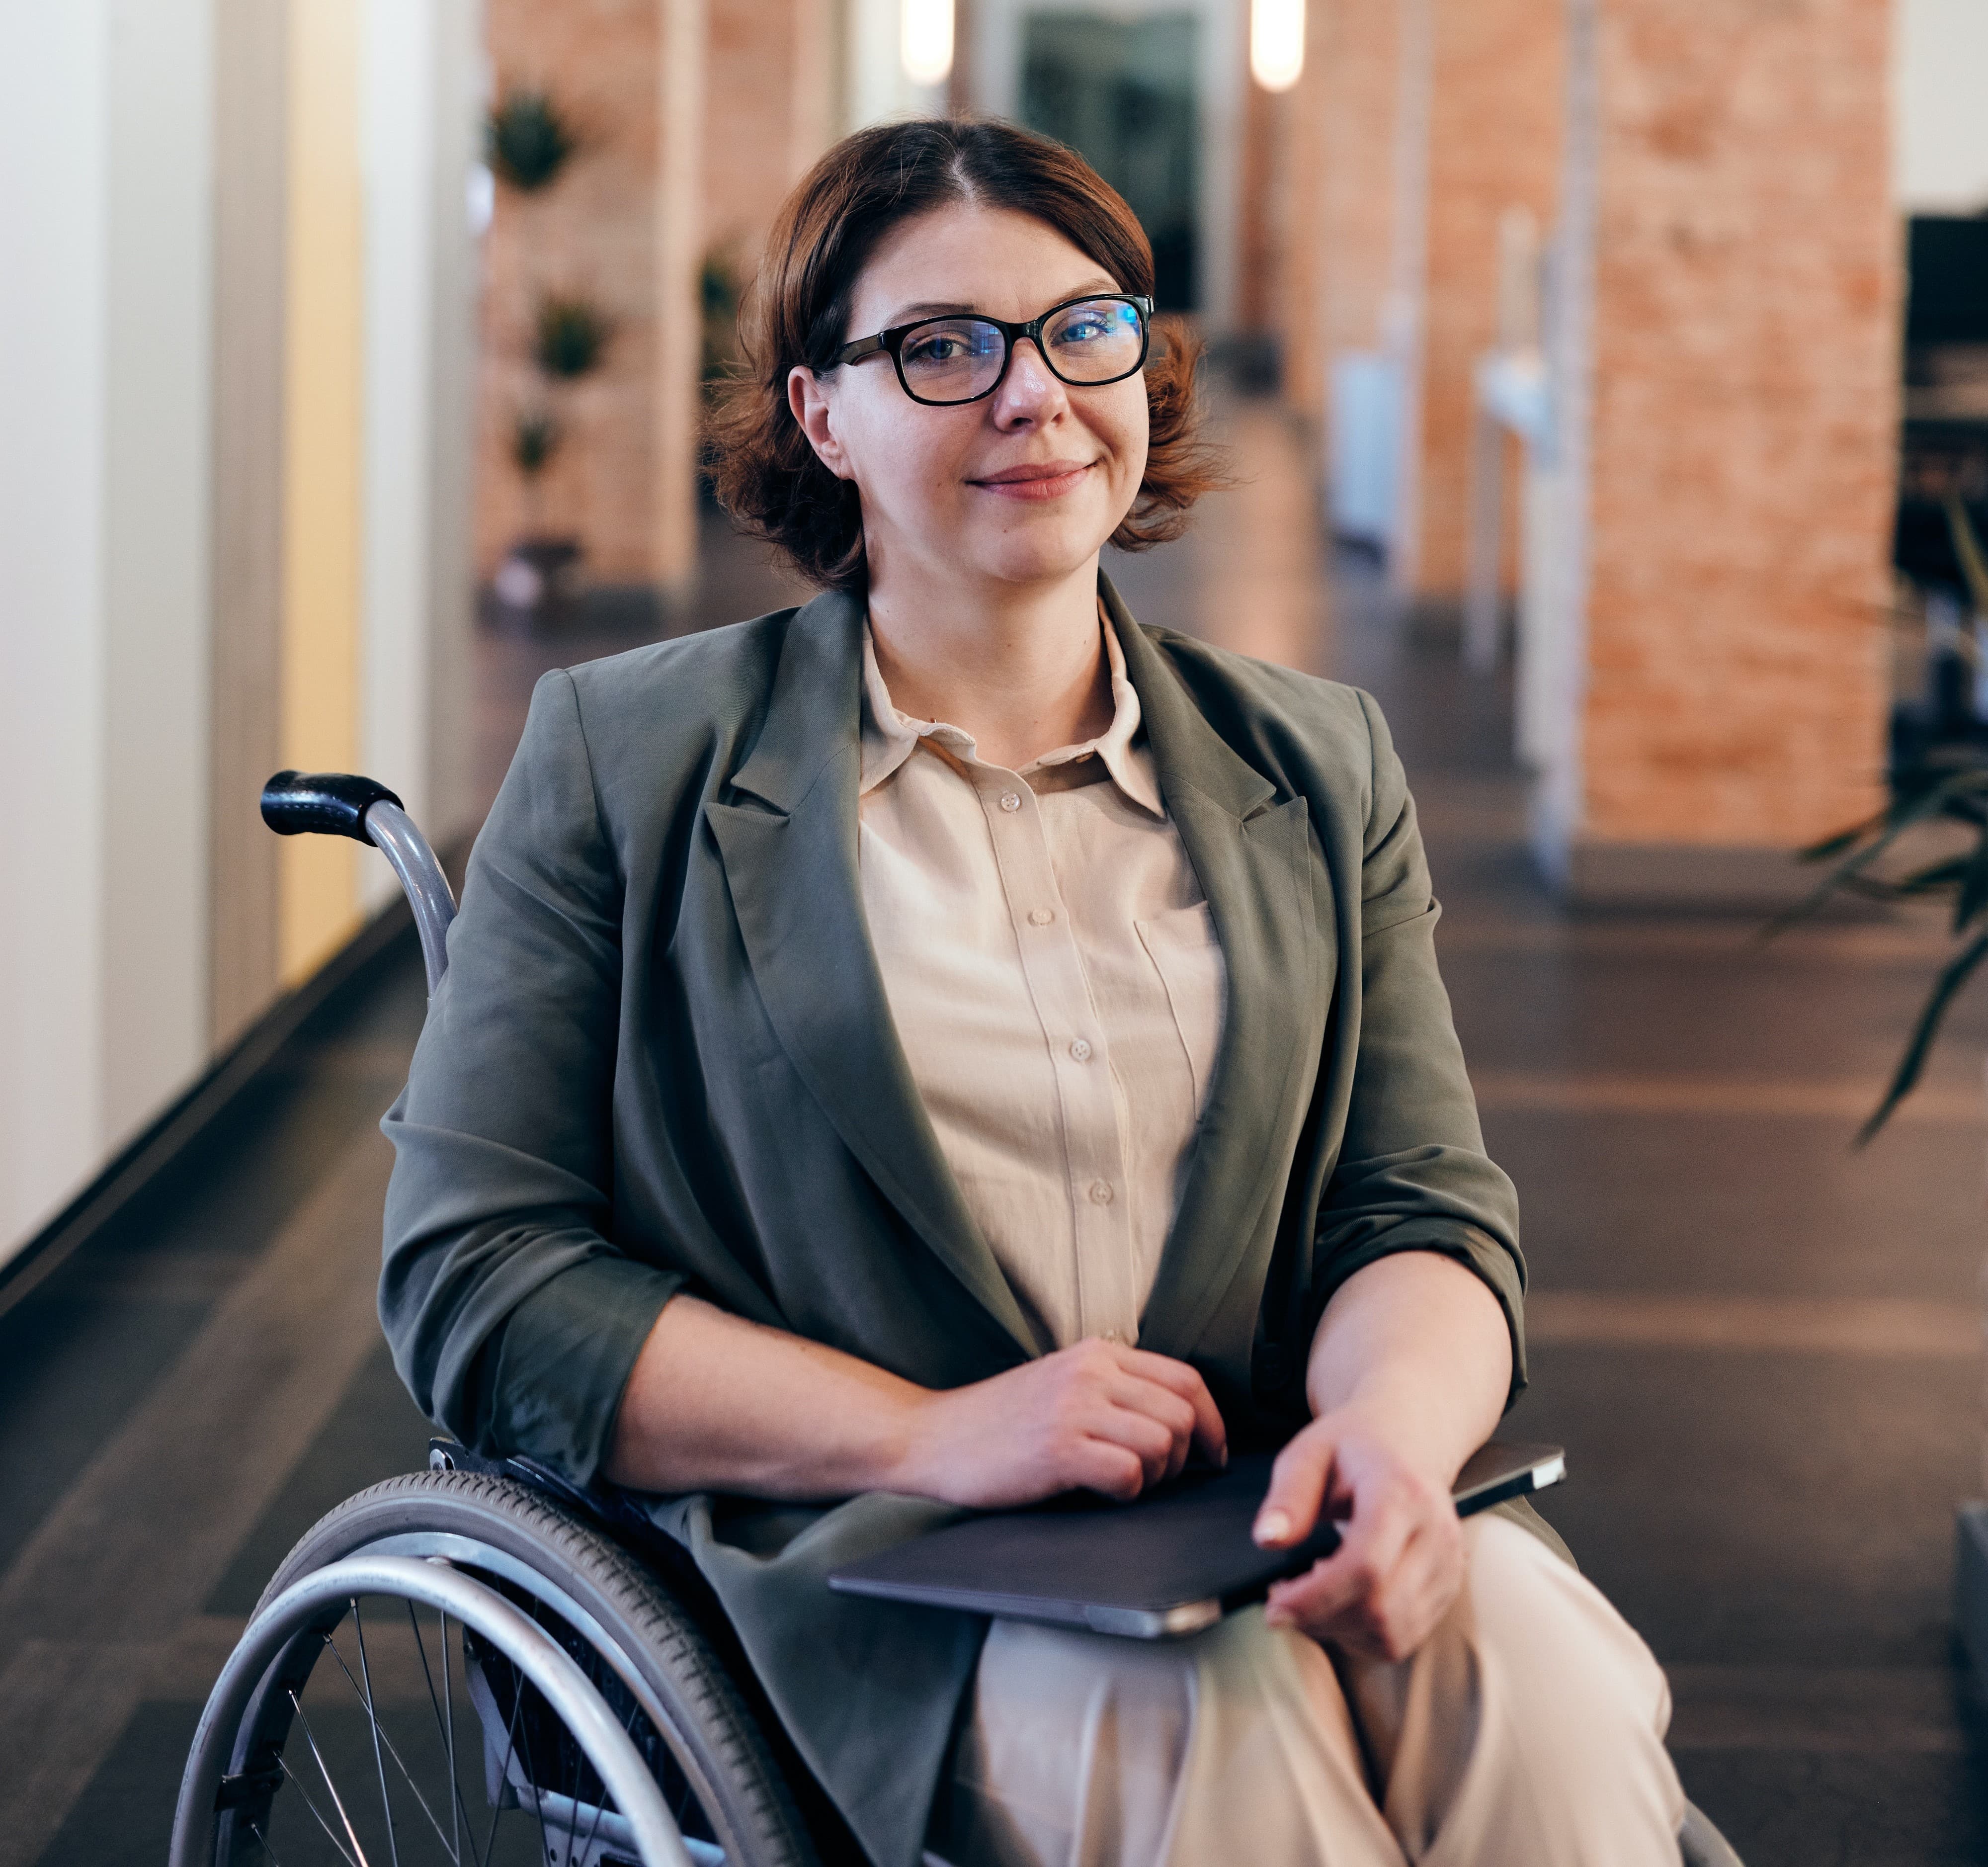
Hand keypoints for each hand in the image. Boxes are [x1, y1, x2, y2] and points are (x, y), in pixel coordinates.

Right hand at [901, 1338, 1227, 1508]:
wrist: (933, 1437)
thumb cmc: (999, 1422)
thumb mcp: (1061, 1383)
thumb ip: (1112, 1388)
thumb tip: (1178, 1422)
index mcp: (1097, 1354)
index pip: (1185, 1379)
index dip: (1213, 1421)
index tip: (1212, 1453)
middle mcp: (1091, 1372)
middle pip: (1181, 1413)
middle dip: (1186, 1456)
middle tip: (1163, 1479)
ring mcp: (1074, 1408)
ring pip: (1163, 1442)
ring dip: (1159, 1476)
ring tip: (1128, 1484)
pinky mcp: (1059, 1449)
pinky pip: (1129, 1473)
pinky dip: (1129, 1492)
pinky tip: (1103, 1493)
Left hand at [1251, 1407, 1463, 1661]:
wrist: (1409, 1440)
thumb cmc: (1354, 1446)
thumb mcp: (1310, 1452)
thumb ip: (1288, 1495)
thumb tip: (1267, 1539)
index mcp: (1401, 1493)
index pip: (1365, 1565)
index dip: (1316, 1598)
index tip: (1274, 1604)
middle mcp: (1436, 1534)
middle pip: (1381, 1609)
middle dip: (1321, 1619)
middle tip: (1281, 1602)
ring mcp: (1449, 1566)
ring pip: (1393, 1634)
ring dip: (1340, 1630)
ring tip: (1309, 1597)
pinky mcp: (1447, 1589)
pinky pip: (1403, 1637)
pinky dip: (1362, 1634)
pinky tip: (1339, 1602)